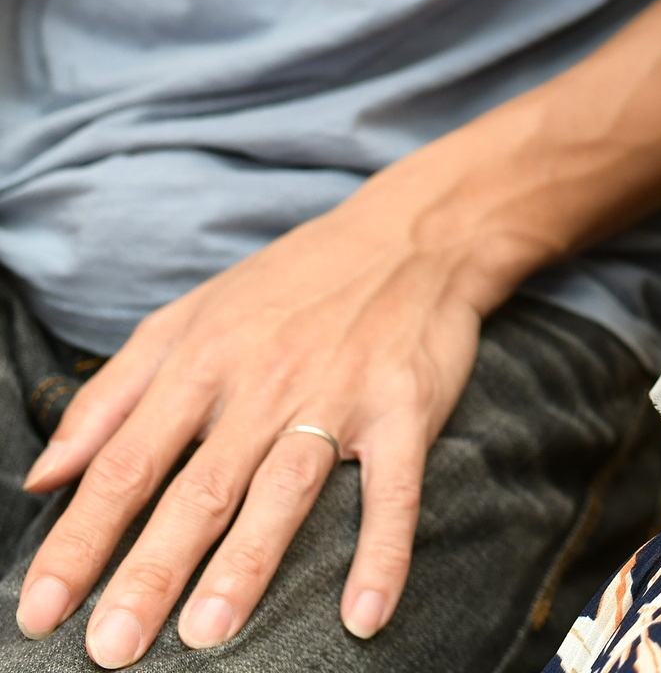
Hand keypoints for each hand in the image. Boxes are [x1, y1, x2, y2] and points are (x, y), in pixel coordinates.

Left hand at [14, 203, 481, 665]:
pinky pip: (393, 491)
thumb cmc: (291, 283)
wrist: (413, 234)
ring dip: (247, 564)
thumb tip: (42, 476)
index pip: (125, 464)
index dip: (80, 539)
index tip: (41, 610)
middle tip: (113, 647)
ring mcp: (339, 396)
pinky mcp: (407, 409)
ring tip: (208, 633)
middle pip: (198, 489)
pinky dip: (381, 552)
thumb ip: (111, 396)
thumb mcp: (187, 319)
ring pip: (284, 490)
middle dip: (150, 570)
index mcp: (201, 362)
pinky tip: (364, 613)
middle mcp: (264, 383)